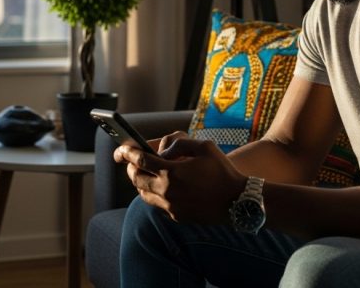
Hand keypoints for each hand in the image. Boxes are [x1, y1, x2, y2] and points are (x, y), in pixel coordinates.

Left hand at [115, 136, 245, 223]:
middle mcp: (167, 191)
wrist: (237, 201)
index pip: (140, 161)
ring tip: (144, 174)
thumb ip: (180, 143)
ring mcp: (170, 206)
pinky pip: (156, 205)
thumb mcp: (204, 147)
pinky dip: (153, 195)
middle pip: (137, 179)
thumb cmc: (222, 171)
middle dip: (131, 168)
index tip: (121, 149)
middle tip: (131, 162)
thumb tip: (163, 150)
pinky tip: (160, 188)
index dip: (128, 153)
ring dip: (140, 183)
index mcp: (171, 172)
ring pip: (143, 194)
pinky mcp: (176, 216)